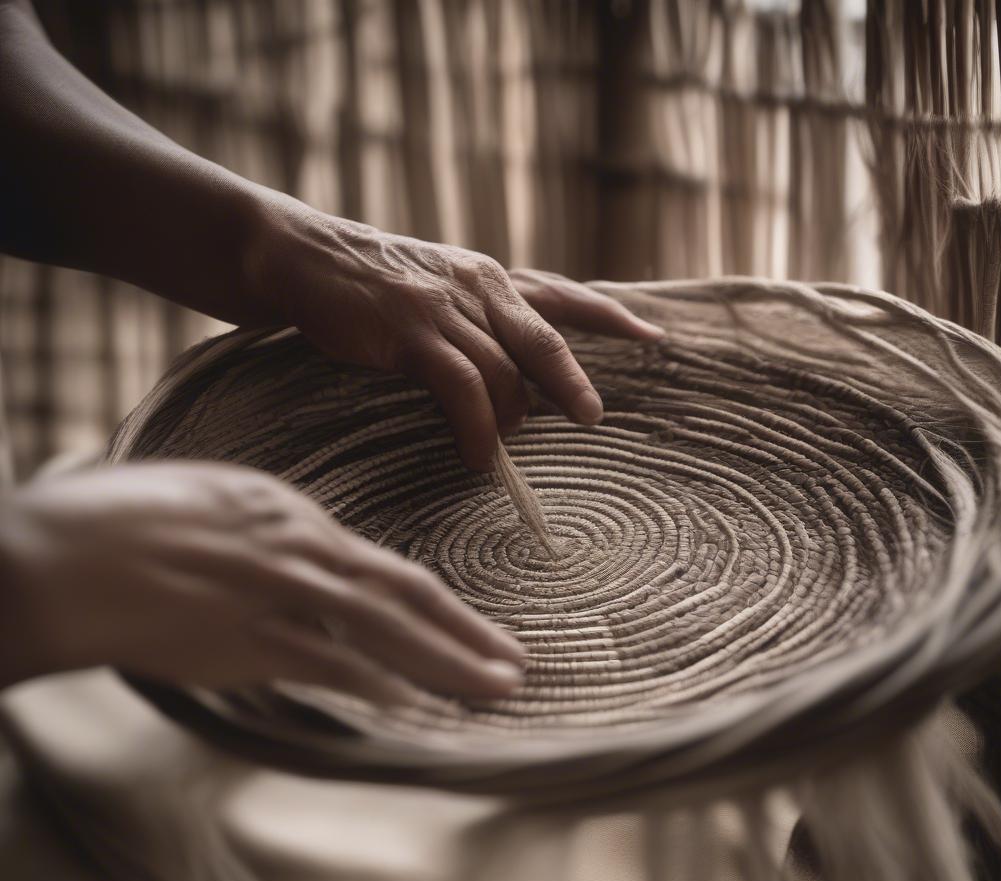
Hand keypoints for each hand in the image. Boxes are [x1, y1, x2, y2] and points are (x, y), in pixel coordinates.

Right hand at [0, 462, 524, 702]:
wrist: (57, 559)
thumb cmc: (119, 525)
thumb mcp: (208, 506)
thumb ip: (263, 539)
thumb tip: (299, 571)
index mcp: (288, 513)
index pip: (380, 567)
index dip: (435, 602)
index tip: (467, 626)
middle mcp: (298, 549)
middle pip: (405, 595)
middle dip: (467, 632)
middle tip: (516, 662)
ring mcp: (278, 595)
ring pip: (386, 633)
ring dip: (448, 663)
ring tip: (497, 686)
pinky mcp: (246, 639)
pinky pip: (332, 666)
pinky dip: (382, 687)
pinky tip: (419, 707)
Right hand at [252, 200, 662, 470]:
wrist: (302, 258)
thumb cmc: (369, 287)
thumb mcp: (435, 289)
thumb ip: (477, 322)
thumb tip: (514, 380)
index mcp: (488, 276)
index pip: (562, 293)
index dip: (610, 313)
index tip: (651, 335)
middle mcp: (477, 284)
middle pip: (545, 338)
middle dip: (573, 382)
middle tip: (592, 419)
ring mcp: (444, 306)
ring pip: (504, 372)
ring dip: (510, 421)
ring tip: (497, 455)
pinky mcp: (411, 332)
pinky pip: (462, 388)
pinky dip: (476, 428)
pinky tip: (475, 454)